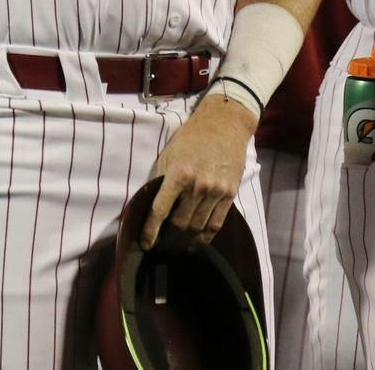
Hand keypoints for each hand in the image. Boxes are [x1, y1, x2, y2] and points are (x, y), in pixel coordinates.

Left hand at [140, 94, 255, 249]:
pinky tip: (196, 243)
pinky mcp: (229, 194)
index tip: (145, 243)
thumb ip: (161, 180)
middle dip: (168, 239)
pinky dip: (205, 237)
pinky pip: (216, 223)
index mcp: (178, 174)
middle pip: (180, 224)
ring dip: (185, 242)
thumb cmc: (191, 137)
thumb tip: (152, 206)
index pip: (160, 211)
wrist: (224, 125)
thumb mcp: (169, 154)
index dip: (150, 231)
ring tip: (176, 249)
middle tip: (161, 247)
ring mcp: (215, 192)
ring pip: (197, 227)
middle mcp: (198, 186)